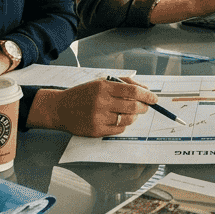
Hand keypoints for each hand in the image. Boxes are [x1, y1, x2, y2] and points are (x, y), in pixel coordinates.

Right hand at [25, 76, 157, 136]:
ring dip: (134, 117)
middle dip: (143, 107)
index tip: (154, 98)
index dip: (147, 95)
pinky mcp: (96, 130)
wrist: (60, 108)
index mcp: (103, 87)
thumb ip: (123, 83)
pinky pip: (119, 129)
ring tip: (132, 113)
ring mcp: (99, 117)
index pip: (132, 91)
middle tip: (144, 107)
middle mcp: (101, 102)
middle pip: (133, 107)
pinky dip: (123, 125)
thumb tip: (145, 89)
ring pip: (128, 119)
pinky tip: (119, 120)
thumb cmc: (83, 94)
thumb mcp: (100, 82)